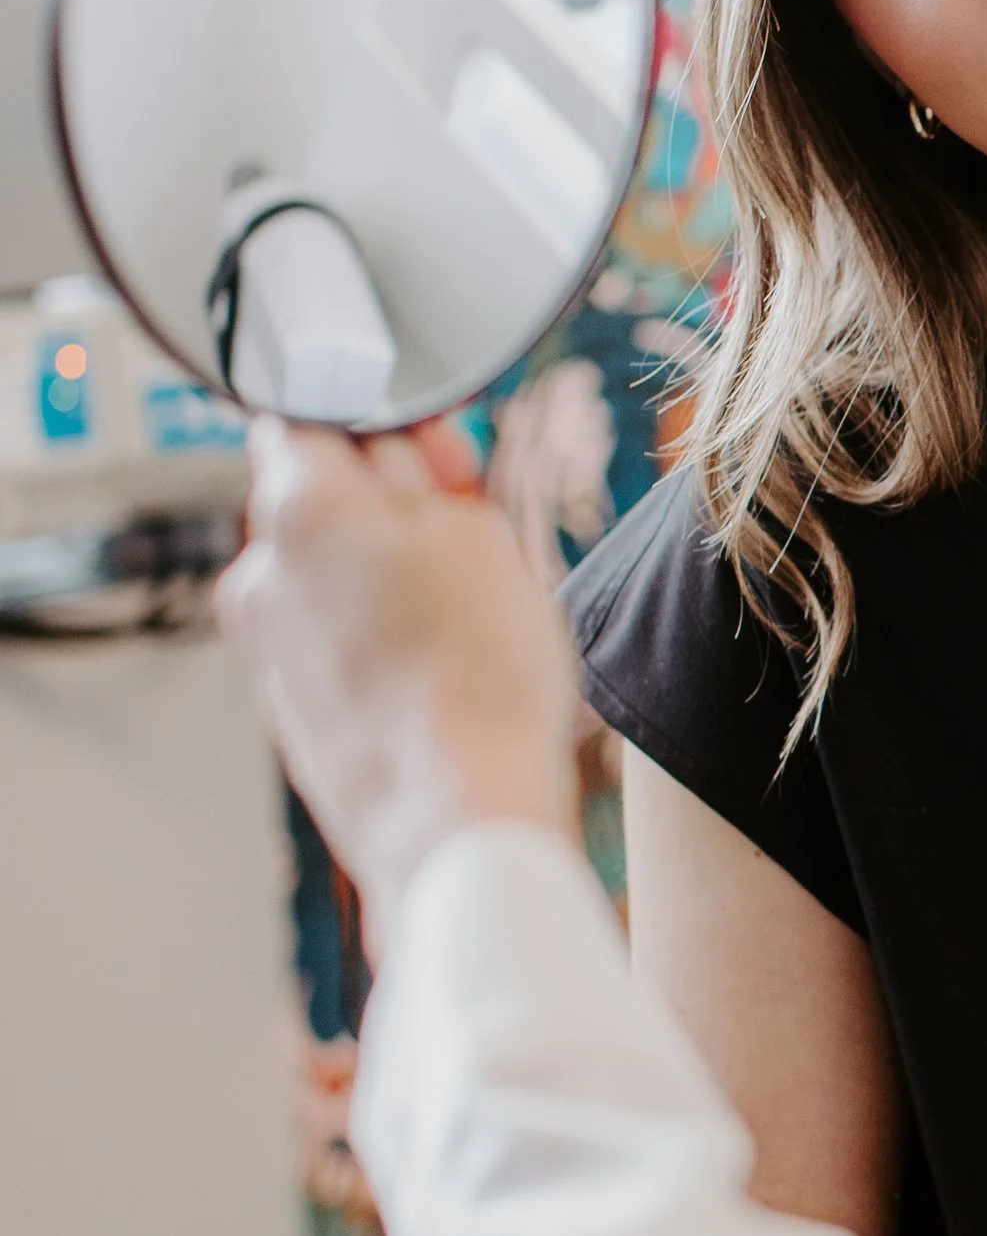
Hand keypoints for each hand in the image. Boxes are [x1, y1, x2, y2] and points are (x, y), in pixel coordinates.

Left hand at [218, 420, 578, 944]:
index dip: (385, 426)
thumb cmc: (478, 676)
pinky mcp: (286, 708)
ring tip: (463, 614)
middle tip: (469, 532)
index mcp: (297, 507)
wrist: (459, 818)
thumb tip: (397, 457)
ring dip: (384, 573)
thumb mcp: (480, 532)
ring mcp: (264, 648)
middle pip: (316, 499)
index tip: (441, 452)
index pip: (310, 417)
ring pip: (325, 573)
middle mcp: (258, 573)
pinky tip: (437, 669)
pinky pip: (328, 640)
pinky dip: (373, 637)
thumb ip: (424, 474)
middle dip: (388, 504)